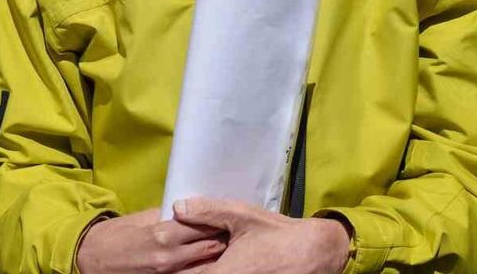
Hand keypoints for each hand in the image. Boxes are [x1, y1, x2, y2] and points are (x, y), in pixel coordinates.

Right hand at [76, 208, 226, 273]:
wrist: (89, 259)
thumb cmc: (113, 235)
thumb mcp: (140, 218)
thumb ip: (165, 216)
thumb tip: (187, 212)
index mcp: (163, 234)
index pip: (202, 225)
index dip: (217, 219)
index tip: (227, 214)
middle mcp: (169, 256)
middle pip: (209, 247)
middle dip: (221, 238)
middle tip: (232, 229)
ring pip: (203, 265)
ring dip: (213, 255)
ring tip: (224, 245)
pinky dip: (198, 267)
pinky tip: (203, 260)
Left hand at [172, 198, 350, 273]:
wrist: (314, 253)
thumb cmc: (276, 234)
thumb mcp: (242, 216)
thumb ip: (208, 212)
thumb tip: (178, 208)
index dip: (170, 267)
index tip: (162, 259)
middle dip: (185, 267)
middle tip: (172, 260)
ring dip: (200, 269)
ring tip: (193, 260)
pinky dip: (216, 271)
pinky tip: (218, 262)